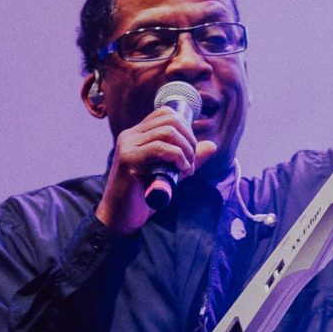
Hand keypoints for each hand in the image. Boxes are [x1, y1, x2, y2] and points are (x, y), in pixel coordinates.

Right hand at [95, 106, 217, 234]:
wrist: (120, 218)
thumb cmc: (143, 197)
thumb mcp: (171, 173)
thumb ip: (188, 158)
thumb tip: (212, 145)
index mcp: (137, 135)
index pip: (165, 114)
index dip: (186, 128)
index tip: (190, 150)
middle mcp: (130, 136)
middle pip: (170, 120)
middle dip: (189, 139)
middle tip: (192, 161)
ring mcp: (127, 146)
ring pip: (167, 132)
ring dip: (186, 149)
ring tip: (188, 168)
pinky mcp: (128, 160)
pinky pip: (159, 148)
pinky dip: (177, 157)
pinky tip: (182, 169)